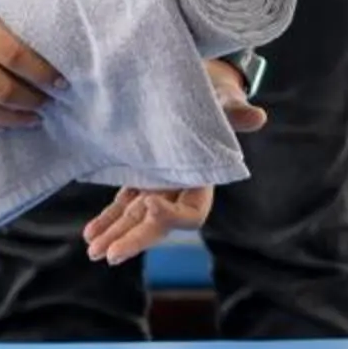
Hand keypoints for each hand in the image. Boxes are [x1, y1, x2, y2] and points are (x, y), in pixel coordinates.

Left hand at [77, 58, 262, 264]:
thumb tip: (257, 117)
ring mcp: (157, 188)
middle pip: (158, 224)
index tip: (149, 203)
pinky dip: (106, 221)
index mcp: (202, 179)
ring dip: (115, 236)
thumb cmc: (213, 99)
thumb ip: (235, 112)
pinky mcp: (138, 181)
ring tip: (94, 252)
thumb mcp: (223, 102)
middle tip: (112, 255)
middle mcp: (179, 191)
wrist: (192, 93)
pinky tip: (90, 235)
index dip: (171, 215)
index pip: (192, 213)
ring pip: (135, 219)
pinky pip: (122, 207)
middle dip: (135, 239)